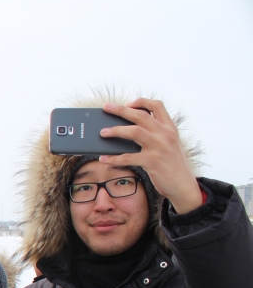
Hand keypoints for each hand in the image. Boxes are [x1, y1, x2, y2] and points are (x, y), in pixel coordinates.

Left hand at [98, 99, 202, 213]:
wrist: (183, 185)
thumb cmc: (171, 165)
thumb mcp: (168, 145)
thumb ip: (155, 135)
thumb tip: (125, 132)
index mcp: (170, 128)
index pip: (157, 106)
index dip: (141, 102)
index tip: (128, 103)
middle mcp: (166, 134)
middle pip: (141, 115)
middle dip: (121, 110)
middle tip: (106, 107)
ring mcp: (159, 147)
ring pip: (134, 132)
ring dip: (116, 131)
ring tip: (102, 133)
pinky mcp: (152, 162)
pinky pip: (128, 157)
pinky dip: (113, 158)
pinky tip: (103, 159)